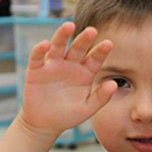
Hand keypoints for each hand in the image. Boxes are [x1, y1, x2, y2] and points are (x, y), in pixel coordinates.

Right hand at [20, 22, 116, 136]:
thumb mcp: (87, 108)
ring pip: (58, 46)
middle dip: (84, 39)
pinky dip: (40, 50)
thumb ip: (101, 97)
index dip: (101, 51)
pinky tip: (45, 44)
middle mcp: (70, 64)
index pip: (95, 58)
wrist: (45, 124)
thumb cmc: (68, 115)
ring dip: (63, 35)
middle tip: (92, 31)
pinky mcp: (36, 69)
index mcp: (85, 72)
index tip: (108, 44)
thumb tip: (114, 84)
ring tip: (69, 26)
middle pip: (78, 48)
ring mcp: (53, 65)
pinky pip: (37, 57)